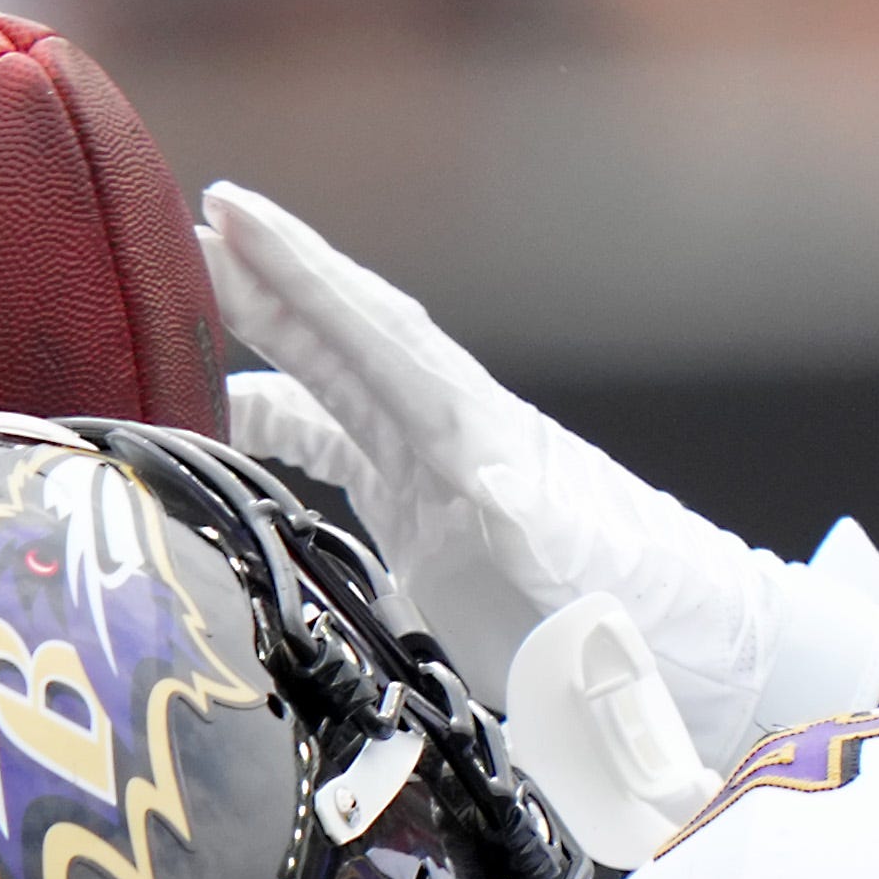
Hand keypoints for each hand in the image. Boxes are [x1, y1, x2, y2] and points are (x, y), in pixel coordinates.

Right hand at [195, 182, 878, 760]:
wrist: (696, 666)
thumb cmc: (652, 625)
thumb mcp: (598, 580)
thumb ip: (545, 531)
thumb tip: (492, 482)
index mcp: (479, 437)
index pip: (374, 336)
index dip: (301, 275)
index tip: (231, 213)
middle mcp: (450, 438)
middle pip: (343, 335)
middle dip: (267, 278)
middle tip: (181, 226)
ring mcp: (434, 473)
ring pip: (332, 383)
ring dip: (266, 340)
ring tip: (185, 308)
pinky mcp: (424, 519)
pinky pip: (334, 450)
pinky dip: (278, 427)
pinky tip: (224, 427)